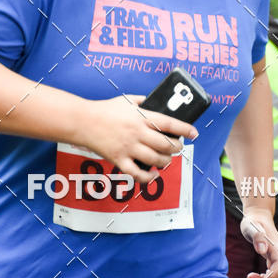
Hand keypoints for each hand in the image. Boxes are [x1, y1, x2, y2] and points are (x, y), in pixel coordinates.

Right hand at [76, 94, 197, 183]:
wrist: (83, 121)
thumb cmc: (105, 109)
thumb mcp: (127, 100)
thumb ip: (143, 102)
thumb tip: (156, 104)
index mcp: (141, 117)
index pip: (169, 124)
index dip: (185, 129)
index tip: (194, 134)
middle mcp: (137, 133)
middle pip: (165, 145)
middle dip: (176, 148)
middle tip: (178, 147)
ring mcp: (128, 148)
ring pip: (155, 160)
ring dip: (166, 162)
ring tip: (167, 160)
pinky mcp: (118, 160)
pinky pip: (137, 174)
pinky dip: (149, 177)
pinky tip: (154, 174)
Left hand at [240, 208, 277, 277]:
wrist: (257, 216)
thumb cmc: (253, 222)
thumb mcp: (251, 227)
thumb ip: (257, 237)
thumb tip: (262, 250)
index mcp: (276, 247)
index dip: (273, 277)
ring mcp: (277, 257)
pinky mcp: (272, 258)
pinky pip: (272, 273)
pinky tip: (251, 277)